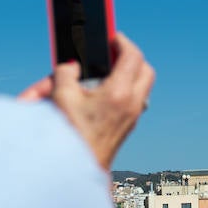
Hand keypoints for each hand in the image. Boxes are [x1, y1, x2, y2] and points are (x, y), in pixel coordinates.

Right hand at [37, 32, 154, 171]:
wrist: (78, 171)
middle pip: (146, 71)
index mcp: (119, 93)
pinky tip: (102, 94)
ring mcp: (132, 118)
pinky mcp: (127, 128)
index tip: (112, 37)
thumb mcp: (61, 97)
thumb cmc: (70, 137)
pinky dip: (122, 92)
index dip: (122, 42)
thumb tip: (71, 67)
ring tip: (106, 72)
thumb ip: (65, 73)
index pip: (132, 56)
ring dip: (129, 76)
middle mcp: (132, 105)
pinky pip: (133, 102)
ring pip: (142, 88)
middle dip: (132, 58)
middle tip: (114, 54)